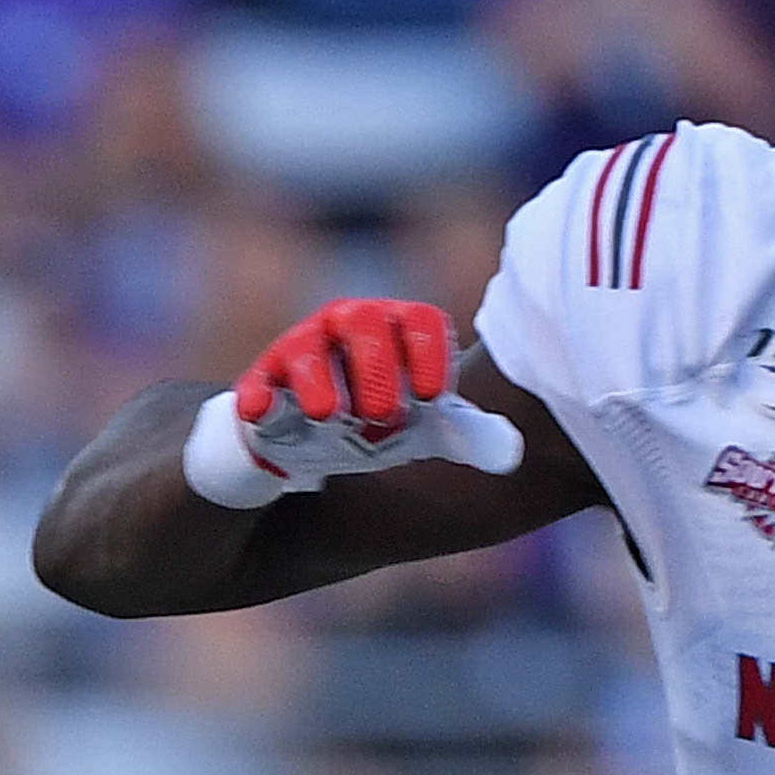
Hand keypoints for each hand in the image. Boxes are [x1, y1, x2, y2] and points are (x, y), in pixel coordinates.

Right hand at [184, 298, 522, 504]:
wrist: (323, 437)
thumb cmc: (385, 419)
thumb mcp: (429, 428)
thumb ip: (468, 434)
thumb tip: (518, 453)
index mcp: (399, 332)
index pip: (418, 321)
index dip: (427, 351)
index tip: (433, 395)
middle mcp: (349, 331)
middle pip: (363, 320)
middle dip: (376, 365)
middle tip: (387, 415)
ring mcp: (303, 354)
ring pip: (306, 348)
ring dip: (318, 380)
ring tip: (332, 416)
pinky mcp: (264, 385)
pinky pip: (256, 384)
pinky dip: (256, 397)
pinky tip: (259, 414)